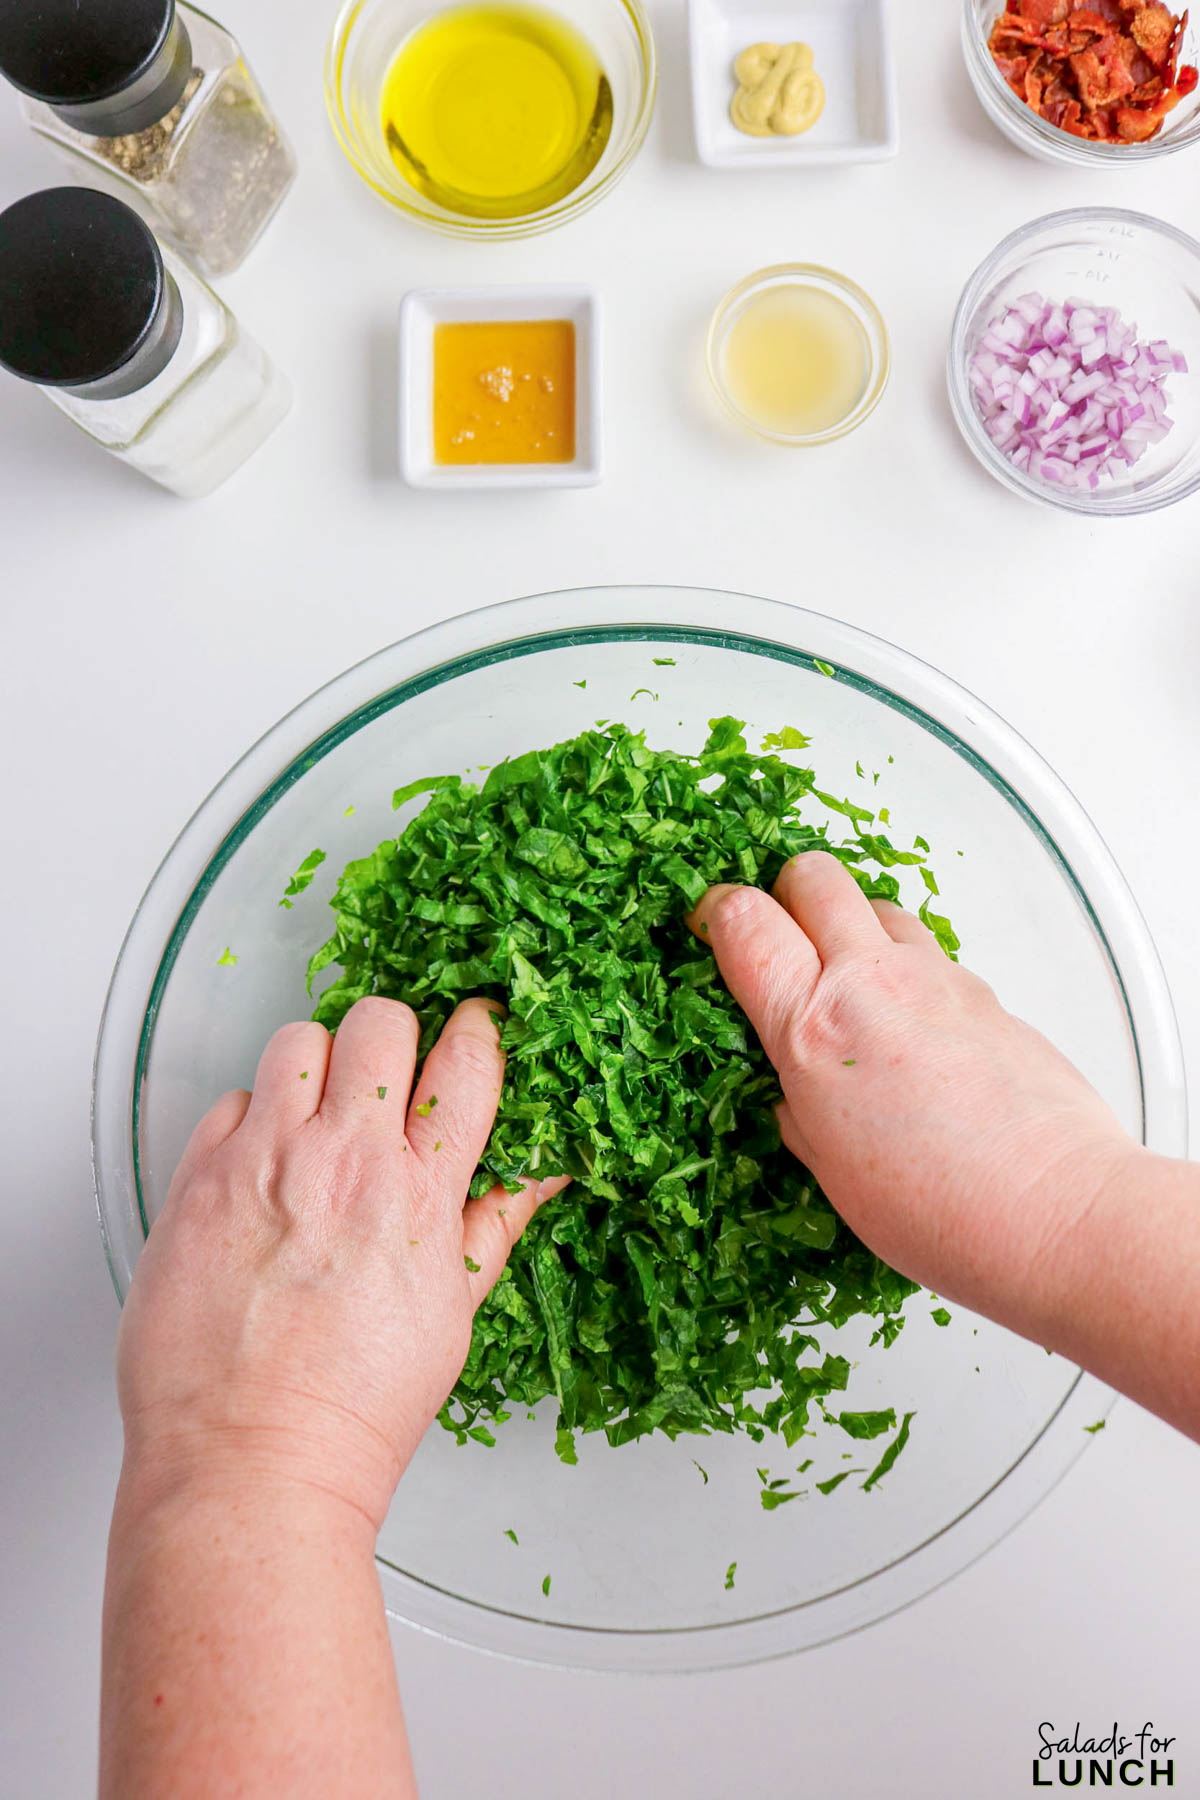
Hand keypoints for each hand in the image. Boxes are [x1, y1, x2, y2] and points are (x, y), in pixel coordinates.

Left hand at [115, 995, 564, 1531]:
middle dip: (393, 1039)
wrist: (250, 1462)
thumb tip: (545, 1169)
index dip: (479, 1029)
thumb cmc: (351, 1409)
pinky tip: (260, 1166)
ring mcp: (263, 1163)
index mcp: (419, 1194)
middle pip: (381, 1022)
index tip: (475, 1028)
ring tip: (315, 1116)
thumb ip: (496, 1221)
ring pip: (298, 1040)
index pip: (468, 1060)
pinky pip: (227, 1099)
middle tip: (386, 1080)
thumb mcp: (453, 1312)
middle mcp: (341, 1162)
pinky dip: (248, 1119)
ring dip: (316, 1066)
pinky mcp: (197, 1180)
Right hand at [690, 852, 1139, 1337]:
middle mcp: (874, 985)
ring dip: (852, 926)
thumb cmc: (947, 1211)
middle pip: (814, 876)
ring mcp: (937, 981)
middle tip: (779, 936)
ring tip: (848, 982)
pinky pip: (930, 953)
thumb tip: (793, 1091)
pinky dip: (907, 969)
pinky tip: (910, 1027)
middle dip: (786, 891)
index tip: (710, 928)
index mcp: (813, 1030)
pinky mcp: (986, 994)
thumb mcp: (832, 1172)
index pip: (745, 922)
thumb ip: (801, 1108)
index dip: (717, 914)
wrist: (1056, 1212)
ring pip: (876, 904)